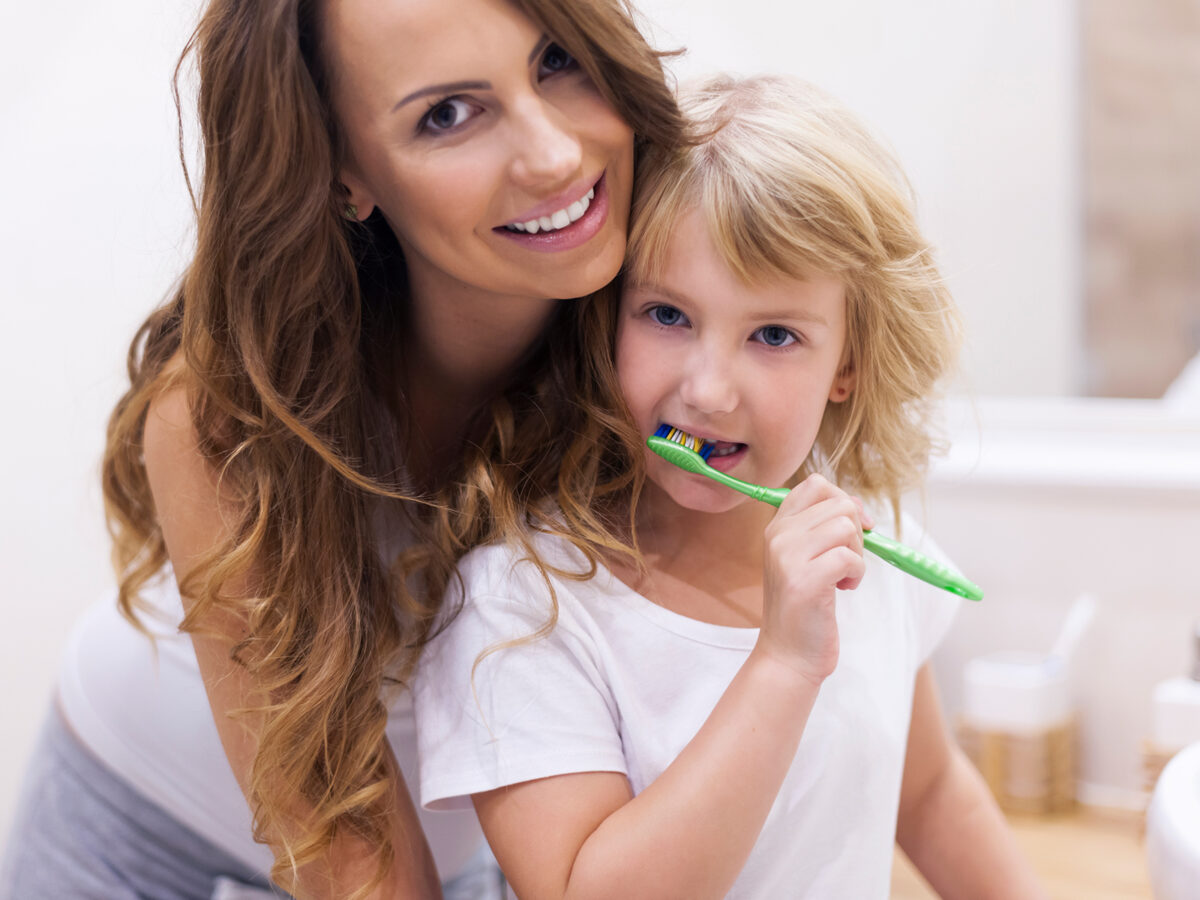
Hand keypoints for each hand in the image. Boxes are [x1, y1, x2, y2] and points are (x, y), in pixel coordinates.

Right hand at [755, 474, 870, 686]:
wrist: (788, 655)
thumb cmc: (804, 608)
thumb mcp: (805, 559)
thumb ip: (823, 528)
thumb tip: (858, 508)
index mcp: (777, 526)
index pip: (816, 485)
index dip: (844, 500)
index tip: (854, 529)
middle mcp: (778, 536)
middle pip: (840, 504)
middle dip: (857, 533)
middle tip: (846, 562)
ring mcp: (788, 557)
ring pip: (846, 526)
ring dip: (858, 553)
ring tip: (843, 577)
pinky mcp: (804, 580)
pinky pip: (850, 557)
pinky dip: (857, 574)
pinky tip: (844, 589)